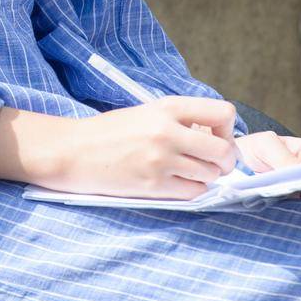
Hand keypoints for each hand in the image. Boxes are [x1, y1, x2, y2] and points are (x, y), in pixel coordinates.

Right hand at [55, 98, 240, 199]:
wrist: (73, 151)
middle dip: (224, 160)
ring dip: (206, 176)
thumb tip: (213, 136)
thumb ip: (180, 120)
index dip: (227, 129)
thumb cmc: (110, 131)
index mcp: (168, 107)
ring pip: (210, 175)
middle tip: (213, 163)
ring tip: (189, 172)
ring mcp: (161, 160)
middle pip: (223, 151)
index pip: (223, 114)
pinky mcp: (153, 186)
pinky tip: (178, 183)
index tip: (216, 137)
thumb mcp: (147, 112)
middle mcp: (168, 132)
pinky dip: (192, 190)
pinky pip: (192, 192)